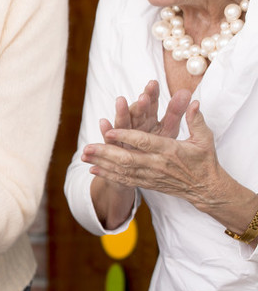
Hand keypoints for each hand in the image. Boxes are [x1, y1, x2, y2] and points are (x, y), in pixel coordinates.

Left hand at [85, 101, 228, 209]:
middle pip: (127, 159)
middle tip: (86, 147)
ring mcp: (151, 176)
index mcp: (170, 150)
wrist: (206, 189)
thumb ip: (196, 120)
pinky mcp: (147, 183)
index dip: (126, 137)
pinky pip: (125, 180)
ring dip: (101, 163)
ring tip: (84, 156)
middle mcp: (157, 164)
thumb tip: (193, 101)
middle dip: (105, 153)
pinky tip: (93, 170)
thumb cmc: (205, 160)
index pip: (145, 142)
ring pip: (122, 170)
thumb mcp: (204, 138)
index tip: (110, 131)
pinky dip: (108, 175)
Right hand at [99, 80, 189, 147]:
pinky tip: (104, 122)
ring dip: (121, 112)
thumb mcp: (168, 130)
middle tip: (144, 97)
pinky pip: (110, 138)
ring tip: (121, 101)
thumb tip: (187, 91)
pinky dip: (106, 130)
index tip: (154, 83)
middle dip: (139, 104)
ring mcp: (124, 134)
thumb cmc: (156, 148)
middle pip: (137, 112)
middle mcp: (135, 124)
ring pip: (123, 122)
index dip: (152, 94)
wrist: (142, 168)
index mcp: (149, 119)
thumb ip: (176, 112)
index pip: (151, 104)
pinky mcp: (114, 147)